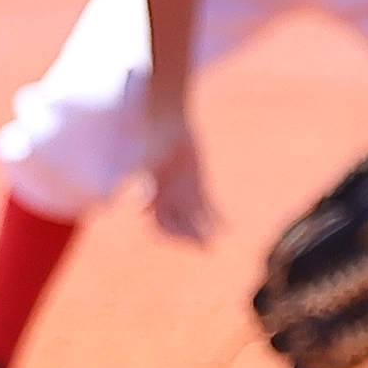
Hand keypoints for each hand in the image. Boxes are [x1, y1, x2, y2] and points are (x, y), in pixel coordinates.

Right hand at [142, 106, 219, 245]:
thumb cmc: (155, 139)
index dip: (172, 236)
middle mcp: (167, 200)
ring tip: (217, 240)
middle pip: (179, 227)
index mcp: (154, 198)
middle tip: (206, 247)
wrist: (168, 120)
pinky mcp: (197, 186)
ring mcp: (183, 194)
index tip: (186, 241)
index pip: (161, 226)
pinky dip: (217, 217)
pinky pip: (208, 206)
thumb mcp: (150, 162)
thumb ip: (146, 185)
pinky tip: (228, 225)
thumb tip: (138, 205)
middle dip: (191, 238)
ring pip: (195, 220)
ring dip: (205, 231)